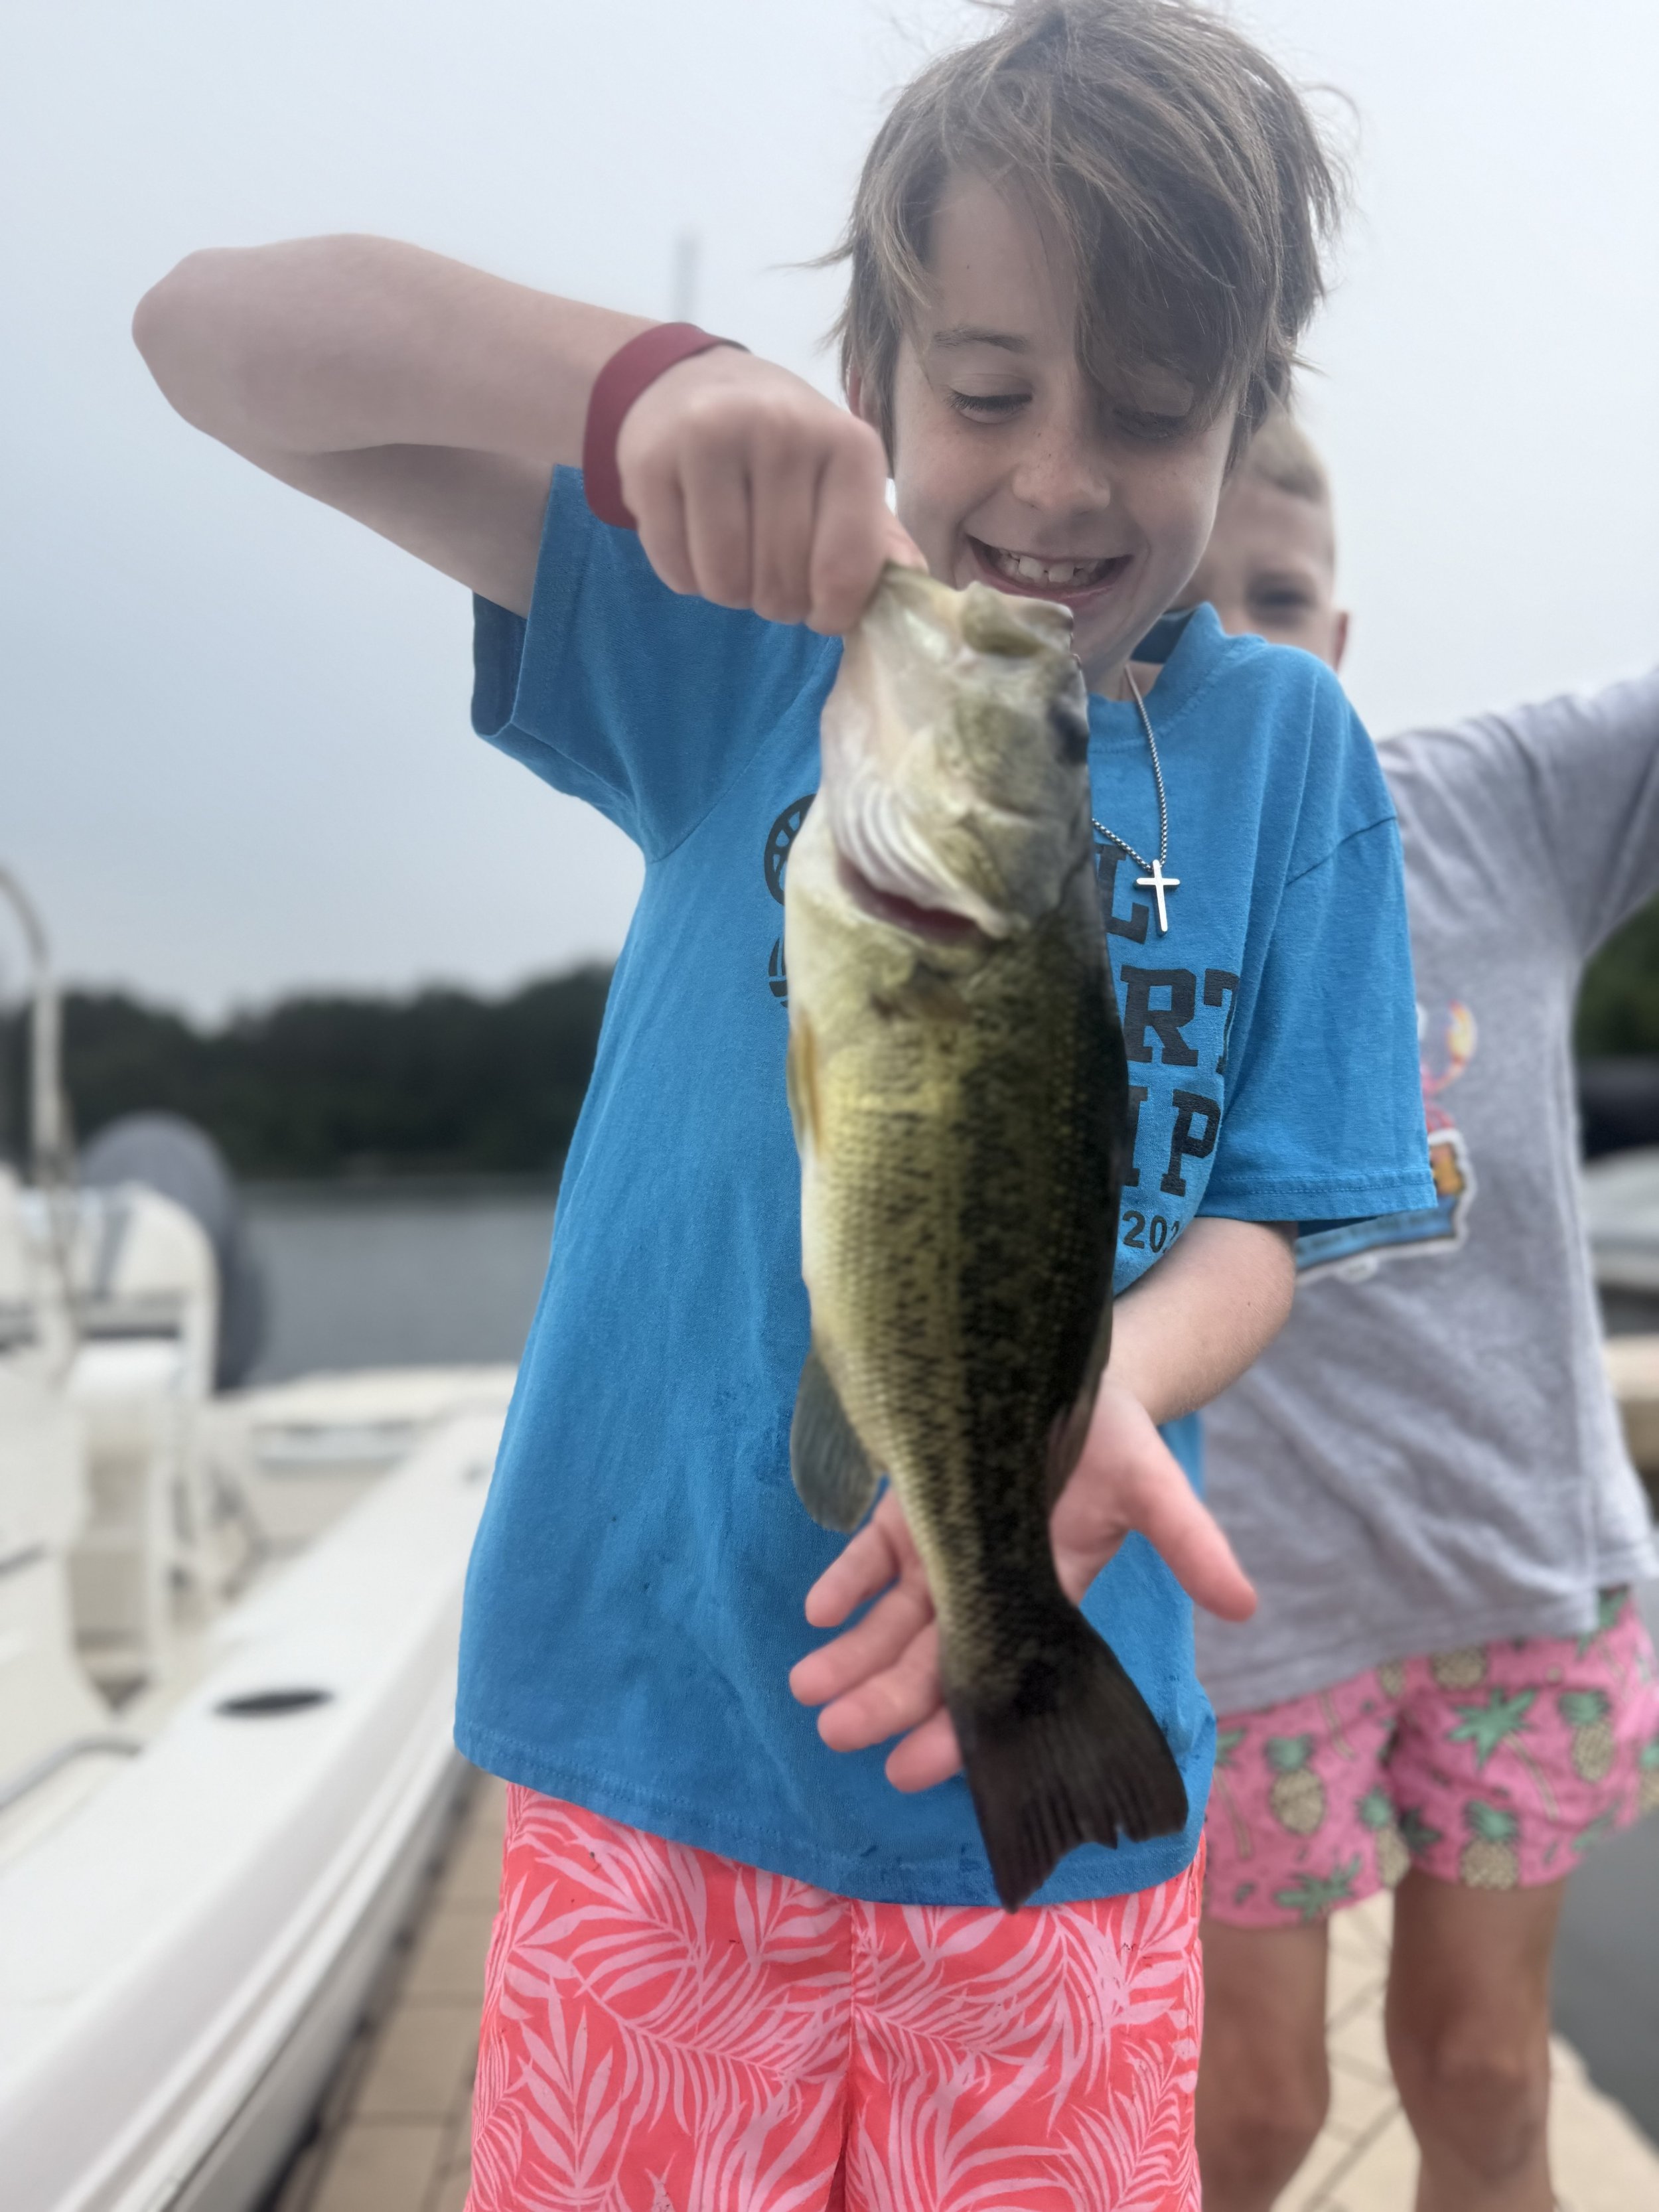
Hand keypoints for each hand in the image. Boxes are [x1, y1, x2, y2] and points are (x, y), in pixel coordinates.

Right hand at [616, 347, 923, 633]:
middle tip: (771, 577)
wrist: (693, 383)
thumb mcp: (840, 476)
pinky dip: (686, 577)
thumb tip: (914, 586)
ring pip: (724, 582)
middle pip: (781, 583)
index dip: (832, 611)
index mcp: (846, 441)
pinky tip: (695, 543)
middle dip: (777, 602)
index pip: (845, 569)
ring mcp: (710, 439)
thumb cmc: (782, 446)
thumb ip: (878, 536)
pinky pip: (675, 568)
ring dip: (729, 593)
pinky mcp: (650, 460)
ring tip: (735, 560)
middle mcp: (781, 430)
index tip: (822, 610)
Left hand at [788, 1377, 1255, 1791]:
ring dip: (851, 1653)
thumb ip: (1192, 1544)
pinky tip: (817, 1610)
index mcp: (1045, 1598)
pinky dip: (844, 1580)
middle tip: (835, 1735)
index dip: (954, 1727)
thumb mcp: (1158, 1487)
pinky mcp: (913, 1507)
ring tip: (806, 1687)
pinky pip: (871, 1553)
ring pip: (892, 1616)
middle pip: (929, 1656)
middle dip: (884, 1700)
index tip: (909, 1769)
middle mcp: (987, 1586)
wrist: (1082, 1381)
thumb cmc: (1123, 1441)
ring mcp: (944, 1547)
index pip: (996, 1677)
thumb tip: (1246, 1604)